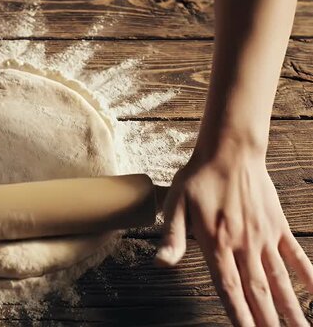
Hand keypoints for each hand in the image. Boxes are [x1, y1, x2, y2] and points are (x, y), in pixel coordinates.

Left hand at [156, 146, 312, 325]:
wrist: (230, 151)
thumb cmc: (198, 179)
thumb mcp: (175, 206)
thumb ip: (172, 237)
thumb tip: (161, 264)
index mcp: (216, 244)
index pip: (229, 288)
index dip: (239, 316)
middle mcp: (243, 245)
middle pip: (258, 291)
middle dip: (268, 321)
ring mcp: (264, 237)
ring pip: (280, 280)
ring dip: (290, 308)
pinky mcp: (277, 226)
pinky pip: (296, 255)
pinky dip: (308, 275)